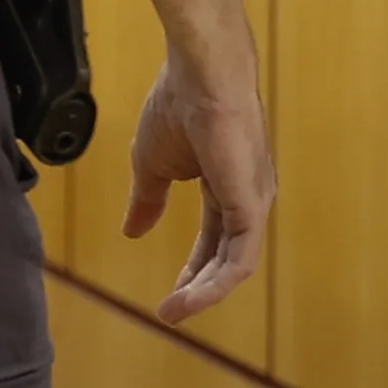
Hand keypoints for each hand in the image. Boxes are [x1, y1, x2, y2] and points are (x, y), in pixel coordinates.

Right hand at [124, 51, 272, 325]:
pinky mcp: (253, 205)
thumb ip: (148, 200)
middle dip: (198, 286)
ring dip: (205, 292)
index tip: (169, 294)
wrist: (198, 76)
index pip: (214, 239)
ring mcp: (254, 202)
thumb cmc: (176, 107)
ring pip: (235, 264)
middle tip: (169, 311)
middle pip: (226, 257)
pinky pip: (239, 257)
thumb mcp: (151, 164)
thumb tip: (133, 232)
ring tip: (173, 312)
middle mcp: (249, 198)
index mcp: (227, 187)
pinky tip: (190, 296)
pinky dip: (216, 282)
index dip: (192, 267)